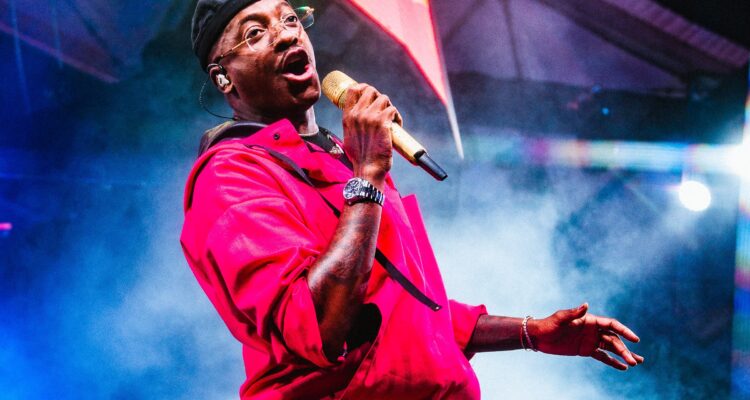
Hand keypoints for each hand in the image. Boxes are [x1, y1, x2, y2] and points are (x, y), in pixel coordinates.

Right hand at [341, 83, 400, 184]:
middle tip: (384, 109)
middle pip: (371, 90)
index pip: (353, 90)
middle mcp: (357, 114)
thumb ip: (353, 125)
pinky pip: (393, 110)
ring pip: (384, 98)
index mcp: (348, 117)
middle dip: (380, 97)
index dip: (364, 87)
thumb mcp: (349, 137)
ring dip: (390, 107)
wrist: (367, 169)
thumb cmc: (360, 157)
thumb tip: (360, 119)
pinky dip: (397, 117)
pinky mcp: (382, 122)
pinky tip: (397, 126)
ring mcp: (370, 117)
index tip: (371, 94)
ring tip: (392, 120)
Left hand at [527, 303, 643, 369]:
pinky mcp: (586, 351)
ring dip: (623, 355)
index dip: (624, 331)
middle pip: (614, 340)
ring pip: (611, 349)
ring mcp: (590, 341)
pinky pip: (602, 357)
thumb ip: (574, 313)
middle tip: (635, 361)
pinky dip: (613, 362)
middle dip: (625, 350)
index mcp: (590, 320)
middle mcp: (593, 330)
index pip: (612, 325)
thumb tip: (586, 304)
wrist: (539, 337)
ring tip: (636, 363)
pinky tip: (623, 368)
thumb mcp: (560, 318)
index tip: (635, 339)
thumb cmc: (549, 325)